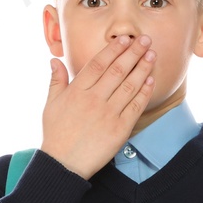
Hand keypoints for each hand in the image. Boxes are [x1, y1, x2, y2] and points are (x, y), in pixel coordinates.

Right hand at [39, 34, 157, 178]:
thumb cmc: (56, 134)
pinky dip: (144, 93)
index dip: (113, 49)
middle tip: (145, 40)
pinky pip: (135, 107)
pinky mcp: (119, 129)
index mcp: (77, 91)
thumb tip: (55, 60)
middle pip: (117, 70)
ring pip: (129, 86)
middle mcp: (93, 100)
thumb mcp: (51, 105)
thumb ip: (56, 80)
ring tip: (152, 55)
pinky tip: (150, 81)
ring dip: (143, 69)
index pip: (98, 63)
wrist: (64, 164)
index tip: (124, 38)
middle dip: (133, 53)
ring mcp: (107, 114)